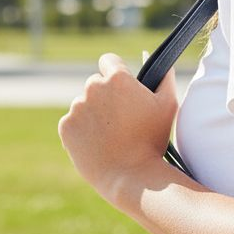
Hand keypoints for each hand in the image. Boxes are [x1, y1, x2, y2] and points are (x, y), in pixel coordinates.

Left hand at [58, 51, 177, 205]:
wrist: (131, 175)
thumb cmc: (153, 139)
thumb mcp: (167, 105)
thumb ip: (163, 76)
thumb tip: (153, 58)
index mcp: (118, 79)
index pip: (109, 60)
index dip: (116, 72)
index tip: (121, 86)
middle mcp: (93, 88)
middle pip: (96, 83)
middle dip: (106, 95)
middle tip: (121, 118)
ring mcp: (77, 108)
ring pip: (84, 103)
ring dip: (94, 113)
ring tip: (111, 134)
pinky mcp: (66, 126)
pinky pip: (73, 121)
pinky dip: (82, 130)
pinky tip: (98, 143)